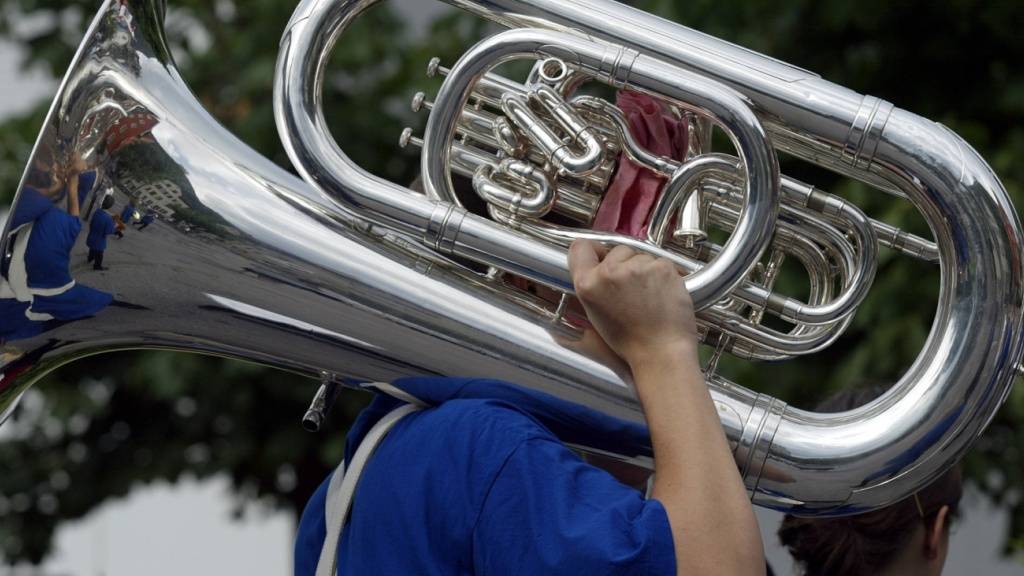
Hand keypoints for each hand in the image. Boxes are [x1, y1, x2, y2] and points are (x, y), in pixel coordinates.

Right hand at [567, 239, 698, 369]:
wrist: (661, 351)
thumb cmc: (630, 340)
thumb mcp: (596, 314)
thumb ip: (593, 285)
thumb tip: (598, 265)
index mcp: (587, 284)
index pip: (580, 247)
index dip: (593, 251)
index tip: (601, 257)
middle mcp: (609, 272)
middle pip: (617, 250)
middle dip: (625, 264)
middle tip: (632, 290)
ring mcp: (636, 267)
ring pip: (640, 256)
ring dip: (645, 270)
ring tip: (649, 297)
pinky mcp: (661, 267)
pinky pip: (660, 262)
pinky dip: (663, 275)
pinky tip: (662, 294)